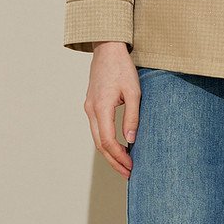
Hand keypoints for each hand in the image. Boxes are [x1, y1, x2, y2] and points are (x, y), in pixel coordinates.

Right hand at [83, 42, 140, 179]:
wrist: (108, 49)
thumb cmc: (122, 68)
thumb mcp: (134, 91)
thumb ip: (132, 116)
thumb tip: (131, 140)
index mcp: (101, 107)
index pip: (108, 141)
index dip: (120, 157)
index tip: (132, 166)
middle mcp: (91, 110)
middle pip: (100, 145)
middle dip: (114, 161)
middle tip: (129, 174)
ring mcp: (89, 108)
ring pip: (97, 138)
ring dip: (110, 153)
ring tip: (125, 165)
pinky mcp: (91, 105)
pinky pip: (97, 129)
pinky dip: (106, 142)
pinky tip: (118, 146)